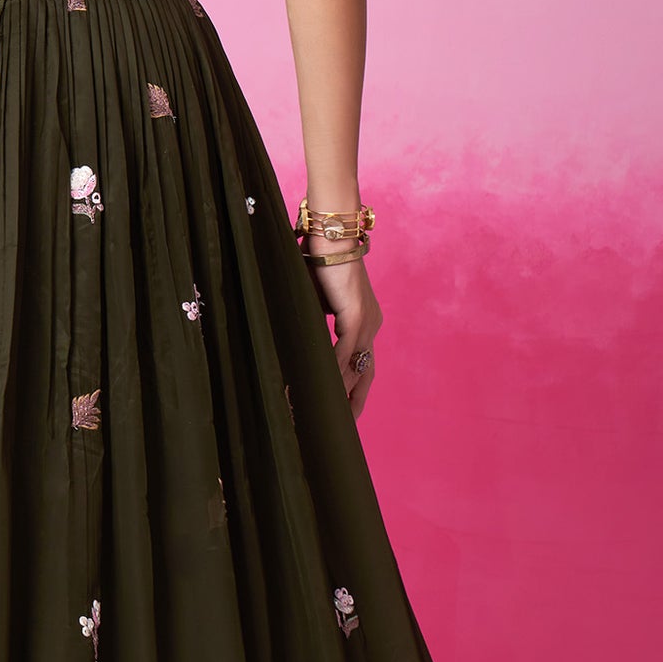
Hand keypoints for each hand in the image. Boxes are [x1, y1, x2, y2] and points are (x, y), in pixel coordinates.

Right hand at [304, 250, 380, 413]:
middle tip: (343, 428)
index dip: (352, 388)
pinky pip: (346, 348)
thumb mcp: (312, 303)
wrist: (329, 233)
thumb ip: (310, 326)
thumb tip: (292, 346)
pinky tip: (323, 385)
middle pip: (366, 373)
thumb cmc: (316, 262)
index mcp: (362, 321)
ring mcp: (366, 320)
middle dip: (355, 401)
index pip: (361, 364)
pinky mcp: (357, 313)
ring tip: (321, 411)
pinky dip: (335, 368)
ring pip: (355, 365)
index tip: (342, 411)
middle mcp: (370, 324)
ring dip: (337, 389)